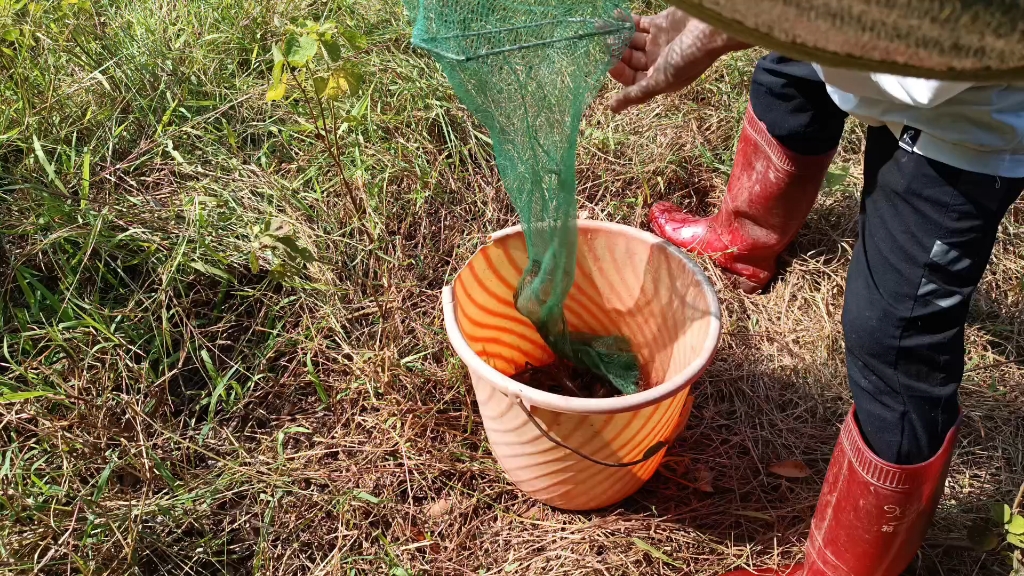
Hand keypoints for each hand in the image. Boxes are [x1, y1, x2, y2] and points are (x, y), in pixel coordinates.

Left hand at [609, 9, 749, 112]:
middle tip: (606, 42)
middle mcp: (659, 61)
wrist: (712, 28)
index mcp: (660, 79)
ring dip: (618, 36)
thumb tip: (612, 109)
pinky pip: (638, 23)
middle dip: (617, 53)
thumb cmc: (689, 58)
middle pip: (630, 60)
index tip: (609, 61)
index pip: (631, 79)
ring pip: (632, 41)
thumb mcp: (661, 80)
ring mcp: (660, 41)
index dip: (619, 72)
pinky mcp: (662, 23)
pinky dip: (626, 21)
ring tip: (605, 30)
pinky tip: (614, 18)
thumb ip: (636, 94)